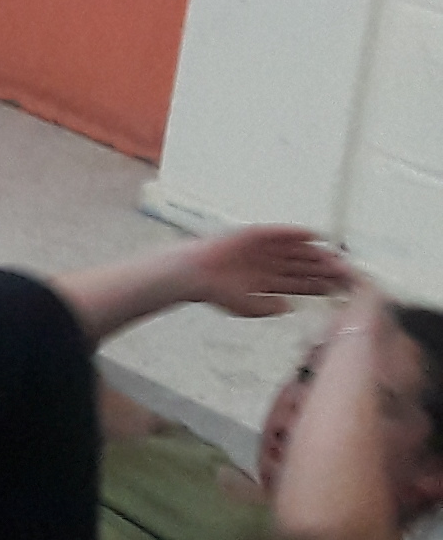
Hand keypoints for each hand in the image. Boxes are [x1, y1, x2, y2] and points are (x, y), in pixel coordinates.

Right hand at [181, 225, 351, 318]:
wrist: (194, 273)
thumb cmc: (215, 291)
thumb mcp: (246, 307)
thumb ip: (268, 307)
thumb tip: (289, 307)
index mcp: (271, 282)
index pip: (302, 283)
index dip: (321, 285)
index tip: (340, 287)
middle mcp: (272, 265)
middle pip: (304, 266)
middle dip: (324, 269)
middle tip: (345, 270)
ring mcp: (266, 249)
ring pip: (297, 250)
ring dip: (315, 252)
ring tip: (334, 254)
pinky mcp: (256, 234)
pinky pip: (281, 232)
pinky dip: (297, 232)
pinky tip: (314, 234)